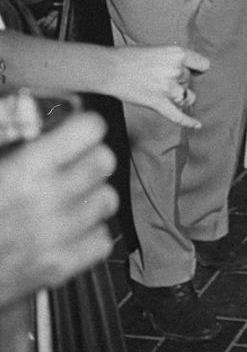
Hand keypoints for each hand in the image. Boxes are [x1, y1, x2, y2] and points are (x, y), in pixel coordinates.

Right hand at [0, 112, 117, 308]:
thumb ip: (4, 128)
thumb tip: (27, 106)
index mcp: (24, 169)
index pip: (90, 129)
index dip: (82, 126)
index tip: (73, 131)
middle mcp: (46, 201)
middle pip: (105, 162)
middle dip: (89, 158)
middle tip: (69, 164)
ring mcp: (55, 238)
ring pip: (108, 199)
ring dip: (91, 195)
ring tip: (65, 198)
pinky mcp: (58, 269)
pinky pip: (103, 239)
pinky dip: (89, 233)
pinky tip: (66, 229)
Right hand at [107, 46, 209, 127]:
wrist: (108, 68)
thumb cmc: (129, 57)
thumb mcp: (157, 50)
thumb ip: (172, 60)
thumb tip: (183, 70)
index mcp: (177, 54)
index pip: (202, 64)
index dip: (197, 68)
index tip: (193, 70)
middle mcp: (176, 70)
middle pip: (189, 81)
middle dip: (179, 81)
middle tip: (159, 77)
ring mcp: (167, 88)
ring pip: (186, 97)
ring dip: (180, 97)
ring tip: (166, 93)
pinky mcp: (158, 103)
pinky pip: (177, 115)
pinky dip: (188, 121)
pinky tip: (197, 125)